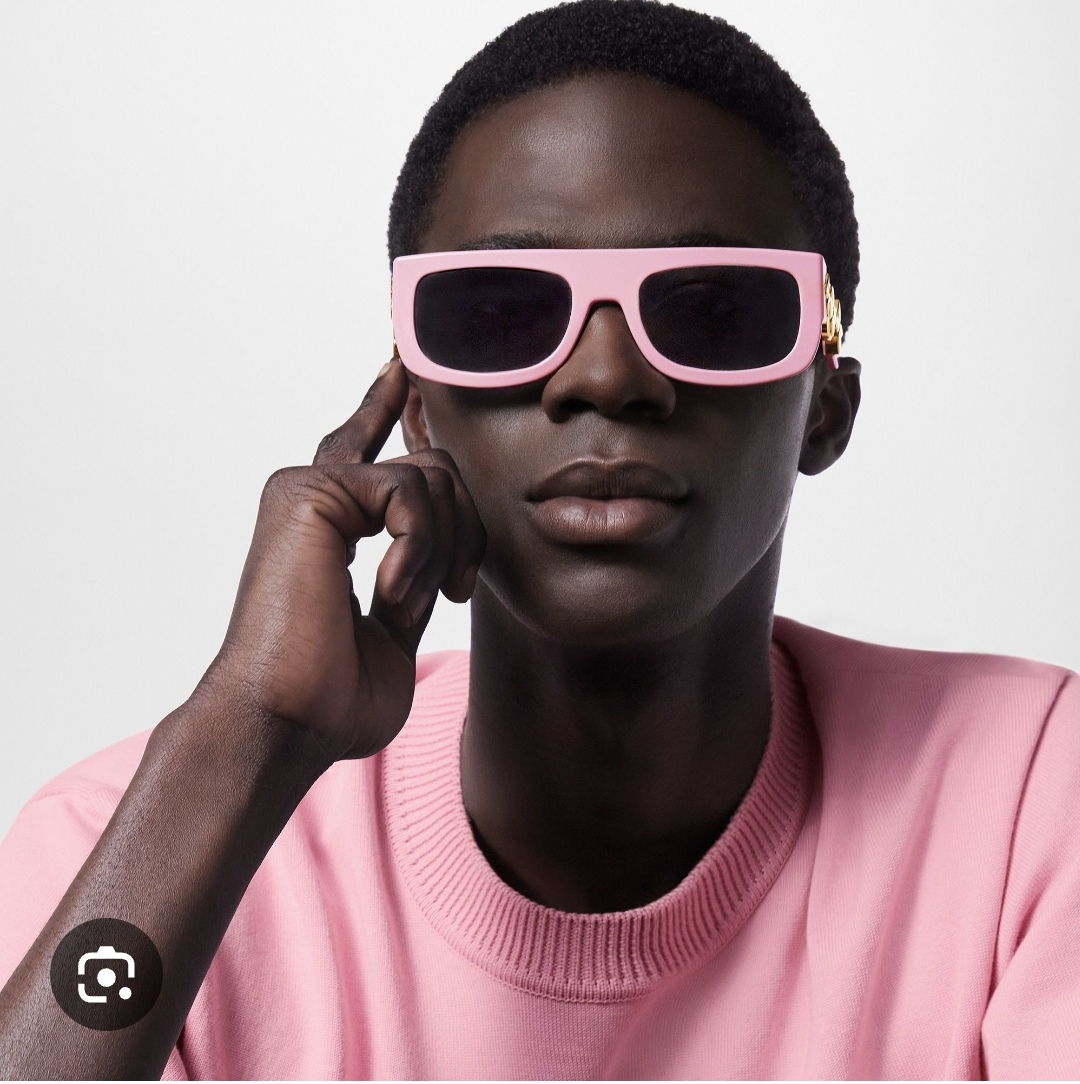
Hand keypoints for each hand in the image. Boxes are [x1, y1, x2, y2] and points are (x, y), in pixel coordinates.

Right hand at [196, 358, 484, 761]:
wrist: (284, 724)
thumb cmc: (331, 698)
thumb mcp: (394, 630)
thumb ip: (416, 573)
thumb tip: (442, 546)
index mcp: (330, 525)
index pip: (366, 449)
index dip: (387, 406)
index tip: (403, 369)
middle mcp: (315, 496)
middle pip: (433, 468)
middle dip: (465, 530)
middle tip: (455, 593)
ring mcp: (308, 489)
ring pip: (430, 477)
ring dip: (441, 549)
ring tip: (407, 601)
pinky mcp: (308, 491)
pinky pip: (409, 491)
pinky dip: (420, 546)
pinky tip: (394, 591)